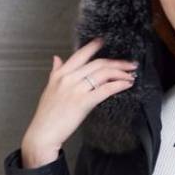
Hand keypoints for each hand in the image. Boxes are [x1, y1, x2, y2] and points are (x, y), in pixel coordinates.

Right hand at [21, 36, 137, 165]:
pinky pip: (105, 89)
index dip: (93, 47)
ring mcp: (76, 89)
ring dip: (121, 73)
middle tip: (129, 64)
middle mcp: (68, 78)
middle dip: (117, 62)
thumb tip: (57, 59)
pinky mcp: (83, 102)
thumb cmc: (47, 115)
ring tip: (131, 75)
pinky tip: (126, 84)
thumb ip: (55, 72)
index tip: (103, 41)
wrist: (43, 133)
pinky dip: (119, 85)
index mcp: (60, 74)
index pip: (80, 55)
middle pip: (98, 64)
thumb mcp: (49, 88)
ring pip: (103, 74)